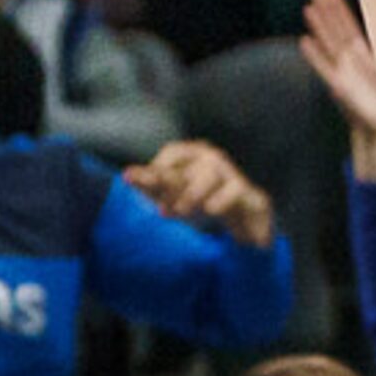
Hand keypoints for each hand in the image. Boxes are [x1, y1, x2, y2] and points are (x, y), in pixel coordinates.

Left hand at [125, 140, 275, 246]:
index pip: (173, 153)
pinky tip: (210, 210)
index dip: (155, 171)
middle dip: (168, 181)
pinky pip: (234, 191)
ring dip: (193, 193)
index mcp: (194, 156)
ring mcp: (232, 175)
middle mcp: (213, 159)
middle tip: (154, 200)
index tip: (139, 186)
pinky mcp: (248, 193)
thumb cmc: (204, 203)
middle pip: (189, 164)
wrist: (246, 222)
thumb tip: (127, 176)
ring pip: (210, 174)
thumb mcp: (175, 197)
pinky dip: (221, 200)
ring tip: (181, 211)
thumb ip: (153, 188)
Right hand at [298, 0, 375, 137]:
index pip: (351, 26)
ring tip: (308, 9)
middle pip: (337, 30)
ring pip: (329, 43)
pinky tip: (305, 41)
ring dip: (320, 26)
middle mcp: (351, 59)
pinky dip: (315, 55)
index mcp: (365, 54)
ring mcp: (343, 71)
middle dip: (327, 12)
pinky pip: (325, 68)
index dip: (340, 10)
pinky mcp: (339, 86)